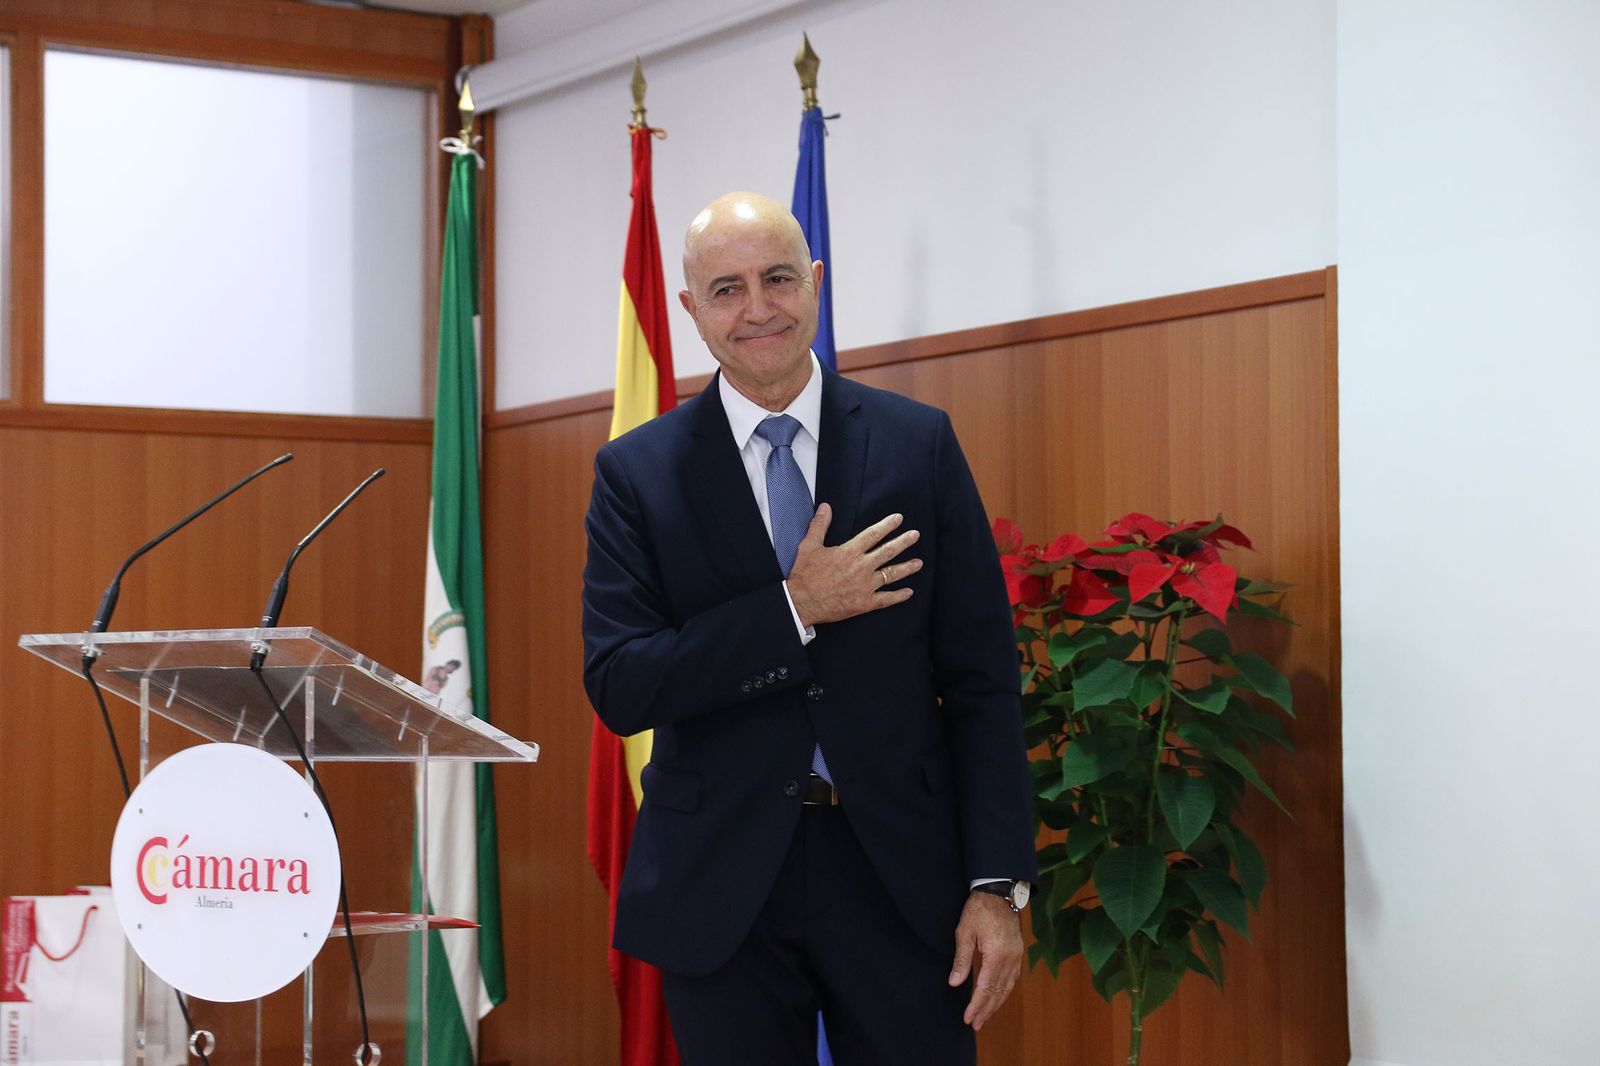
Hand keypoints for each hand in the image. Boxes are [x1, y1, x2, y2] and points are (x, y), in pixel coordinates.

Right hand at [786, 504, 921, 626]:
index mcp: (849, 552)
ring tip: (919, 563)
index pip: (873, 534)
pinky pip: (886, 599)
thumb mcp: (809, 546)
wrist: (801, 603)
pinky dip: (899, 596)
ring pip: (891, 574)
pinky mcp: (864, 603)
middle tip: (915, 535)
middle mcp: (861, 567)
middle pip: (888, 551)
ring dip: (907, 568)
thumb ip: (820, 525)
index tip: (899, 519)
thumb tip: (825, 506)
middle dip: (903, 542)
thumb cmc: (804, 575)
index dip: (887, 525)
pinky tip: (908, 592)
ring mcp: (865, 586)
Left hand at [948, 890, 1022, 1031]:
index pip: (986, 988)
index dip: (977, 1005)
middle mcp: (1010, 959)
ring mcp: (1017, 956)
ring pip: (1008, 988)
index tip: (968, 1018)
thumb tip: (955, 984)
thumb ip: (961, 960)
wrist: (999, 892)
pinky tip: (997, 997)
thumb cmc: (979, 909)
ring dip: (996, 1004)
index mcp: (997, 955)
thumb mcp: (964, 933)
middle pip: (998, 992)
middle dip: (986, 1010)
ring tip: (985, 1016)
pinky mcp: (1018, 952)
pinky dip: (1004, 991)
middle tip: (975, 1024)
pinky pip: (1013, 978)